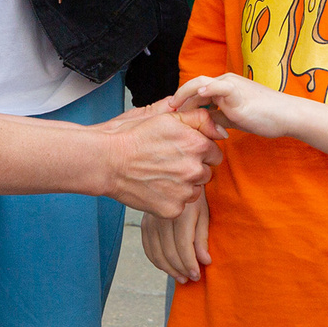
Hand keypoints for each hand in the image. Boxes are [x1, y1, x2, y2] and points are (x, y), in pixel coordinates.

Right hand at [95, 95, 221, 217]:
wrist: (106, 162)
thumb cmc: (132, 137)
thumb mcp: (166, 117)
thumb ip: (198, 119)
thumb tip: (220, 129)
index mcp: (197, 144)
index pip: (214, 152)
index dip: (198, 150)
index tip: (181, 150)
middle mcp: (194, 169)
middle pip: (207, 172)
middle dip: (193, 168)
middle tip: (169, 163)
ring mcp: (184, 191)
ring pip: (195, 190)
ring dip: (183, 185)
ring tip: (160, 175)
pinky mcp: (172, 209)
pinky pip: (181, 205)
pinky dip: (170, 199)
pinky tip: (154, 187)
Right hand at [142, 197, 212, 281]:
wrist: (175, 180)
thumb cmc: (195, 197)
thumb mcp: (204, 213)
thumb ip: (203, 238)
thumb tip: (205, 261)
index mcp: (181, 214)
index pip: (183, 247)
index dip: (190, 264)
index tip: (197, 275)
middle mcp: (163, 218)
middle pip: (170, 253)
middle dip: (181, 269)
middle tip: (191, 278)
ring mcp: (151, 221)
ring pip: (157, 254)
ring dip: (169, 270)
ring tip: (181, 278)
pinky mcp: (144, 224)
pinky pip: (148, 249)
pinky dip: (158, 262)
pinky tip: (168, 268)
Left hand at [173, 72, 303, 141]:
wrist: (286, 115)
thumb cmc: (265, 117)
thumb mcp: (235, 119)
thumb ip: (218, 118)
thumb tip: (203, 124)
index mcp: (224, 87)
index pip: (197, 91)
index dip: (183, 102)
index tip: (171, 114)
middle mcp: (225, 81)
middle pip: (193, 86)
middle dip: (178, 99)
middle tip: (165, 112)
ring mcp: (230, 85)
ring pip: (199, 84)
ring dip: (184, 95)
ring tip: (172, 108)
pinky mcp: (236, 92)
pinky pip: (217, 87)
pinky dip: (205, 89)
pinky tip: (197, 96)